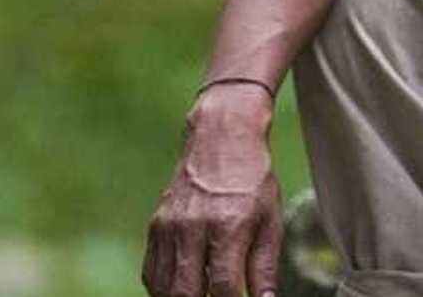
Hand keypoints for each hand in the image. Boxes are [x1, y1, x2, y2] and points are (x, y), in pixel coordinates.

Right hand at [144, 85, 282, 296]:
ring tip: (202, 296)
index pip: (223, 284)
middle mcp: (193, 227)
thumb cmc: (253, 181)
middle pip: (185, 292)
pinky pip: (152, 271)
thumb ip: (264, 266)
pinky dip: (164, 289)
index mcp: (228, 225)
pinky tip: (183, 289)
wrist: (221, 140)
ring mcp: (169, 227)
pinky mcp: (155, 227)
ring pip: (163, 287)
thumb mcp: (271, 220)